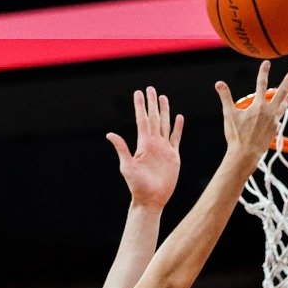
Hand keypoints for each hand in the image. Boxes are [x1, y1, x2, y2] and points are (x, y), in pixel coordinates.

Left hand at [109, 87, 183, 210]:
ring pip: (164, 124)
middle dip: (152, 103)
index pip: (142, 120)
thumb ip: (121, 149)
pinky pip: (176, 138)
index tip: (139, 93)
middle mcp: (153, 143)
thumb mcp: (127, 166)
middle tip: (151, 89)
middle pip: (153, 118)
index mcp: (143, 144)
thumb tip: (109, 134)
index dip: (140, 106)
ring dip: (164, 111)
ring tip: (163, 98)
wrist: (151, 199)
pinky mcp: (173, 156)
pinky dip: (178, 127)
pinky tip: (178, 117)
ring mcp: (164, 148)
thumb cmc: (137, 186)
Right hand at [215, 61, 287, 162]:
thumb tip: (219, 83)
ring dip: (287, 99)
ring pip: (282, 107)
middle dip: (287, 81)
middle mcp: (269, 112)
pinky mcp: (274, 131)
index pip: (261, 84)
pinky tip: (279, 116)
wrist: (245, 155)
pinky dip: (279, 115)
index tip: (267, 63)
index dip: (263, 72)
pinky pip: (278, 120)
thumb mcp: (229, 115)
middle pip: (280, 92)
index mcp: (258, 106)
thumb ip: (225, 97)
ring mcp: (273, 121)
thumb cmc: (236, 135)